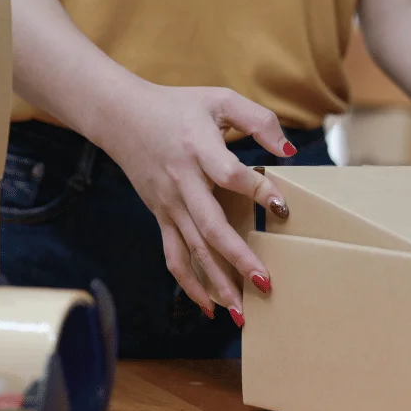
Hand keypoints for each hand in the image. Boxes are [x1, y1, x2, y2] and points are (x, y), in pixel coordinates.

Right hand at [97, 82, 294, 324]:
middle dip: (238, 258)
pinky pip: (174, 256)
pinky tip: (210, 307)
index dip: (257, 190)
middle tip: (265, 282)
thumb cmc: (178, 107)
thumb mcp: (220, 99)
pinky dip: (190, 285)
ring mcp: (169, 205)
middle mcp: (182, 183)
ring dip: (216, 283)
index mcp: (198, 149)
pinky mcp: (161, 216)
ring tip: (241, 310)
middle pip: (210, 227)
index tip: (281, 205)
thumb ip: (258, 120)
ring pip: (193, 251)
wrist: (121, 116)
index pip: (230, 174)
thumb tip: (289, 149)